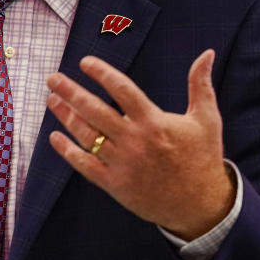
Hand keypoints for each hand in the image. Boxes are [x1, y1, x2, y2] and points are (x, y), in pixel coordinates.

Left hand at [46, 49, 234, 240]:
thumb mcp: (206, 119)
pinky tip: (54, 137)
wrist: (202, 206)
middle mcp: (135, 141)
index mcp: (154, 122)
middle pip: (95, 110)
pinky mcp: (116, 185)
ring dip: (66, 116)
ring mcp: (123, 163)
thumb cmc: (203, 158)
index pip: (121, 90)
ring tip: (52, 100)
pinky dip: (68, 152)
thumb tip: (207, 53)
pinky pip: (85, 166)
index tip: (84, 62)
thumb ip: (201, 84)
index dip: (101, 73)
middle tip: (52, 79)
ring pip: (86, 136)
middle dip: (70, 92)